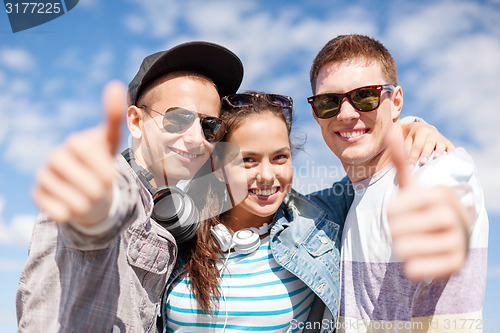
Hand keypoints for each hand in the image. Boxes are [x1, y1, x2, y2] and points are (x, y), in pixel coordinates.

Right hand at [33, 81, 125, 226]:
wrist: (85, 188)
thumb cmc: (100, 163)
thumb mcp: (111, 142)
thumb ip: (113, 117)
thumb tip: (114, 84)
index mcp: (76, 142)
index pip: (95, 159)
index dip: (105, 169)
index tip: (107, 171)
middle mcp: (57, 156)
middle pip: (94, 187)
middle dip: (103, 190)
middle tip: (100, 184)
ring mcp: (44, 175)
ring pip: (80, 203)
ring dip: (90, 204)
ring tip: (87, 194)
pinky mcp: (37, 195)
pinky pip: (62, 213)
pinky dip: (72, 213)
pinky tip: (69, 203)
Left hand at [386, 131, 469, 280]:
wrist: (453, 234)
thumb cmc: (424, 207)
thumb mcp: (413, 185)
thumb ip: (401, 160)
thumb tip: (391, 129)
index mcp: (438, 194)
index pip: (391, 211)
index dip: (392, 215)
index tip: (405, 212)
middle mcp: (452, 216)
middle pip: (396, 231)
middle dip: (397, 232)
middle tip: (412, 229)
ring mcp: (457, 241)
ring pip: (403, 251)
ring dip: (403, 250)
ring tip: (417, 241)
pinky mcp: (456, 264)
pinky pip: (414, 270)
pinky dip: (412, 267)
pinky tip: (423, 258)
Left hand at [401, 121, 454, 167]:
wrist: (424, 129)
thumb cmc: (413, 139)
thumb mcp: (408, 141)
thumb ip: (406, 151)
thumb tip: (404, 165)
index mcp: (420, 132)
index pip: (416, 146)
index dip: (413, 157)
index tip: (409, 168)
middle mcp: (431, 133)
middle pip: (428, 144)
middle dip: (426, 154)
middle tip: (423, 163)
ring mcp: (440, 137)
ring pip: (440, 144)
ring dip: (439, 152)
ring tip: (437, 158)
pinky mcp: (447, 142)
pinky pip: (450, 146)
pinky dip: (451, 152)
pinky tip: (450, 159)